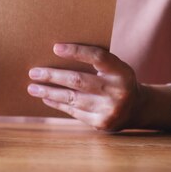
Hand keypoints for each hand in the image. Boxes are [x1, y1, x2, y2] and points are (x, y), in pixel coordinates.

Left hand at [27, 43, 143, 130]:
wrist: (137, 109)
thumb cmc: (117, 81)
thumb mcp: (115, 68)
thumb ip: (95, 62)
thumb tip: (56, 54)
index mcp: (122, 72)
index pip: (98, 57)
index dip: (76, 52)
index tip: (55, 48)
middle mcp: (118, 91)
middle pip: (78, 80)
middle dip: (52, 76)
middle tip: (33, 72)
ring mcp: (110, 109)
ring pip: (71, 99)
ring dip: (48, 92)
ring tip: (32, 87)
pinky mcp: (101, 123)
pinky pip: (73, 111)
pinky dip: (57, 104)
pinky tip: (46, 98)